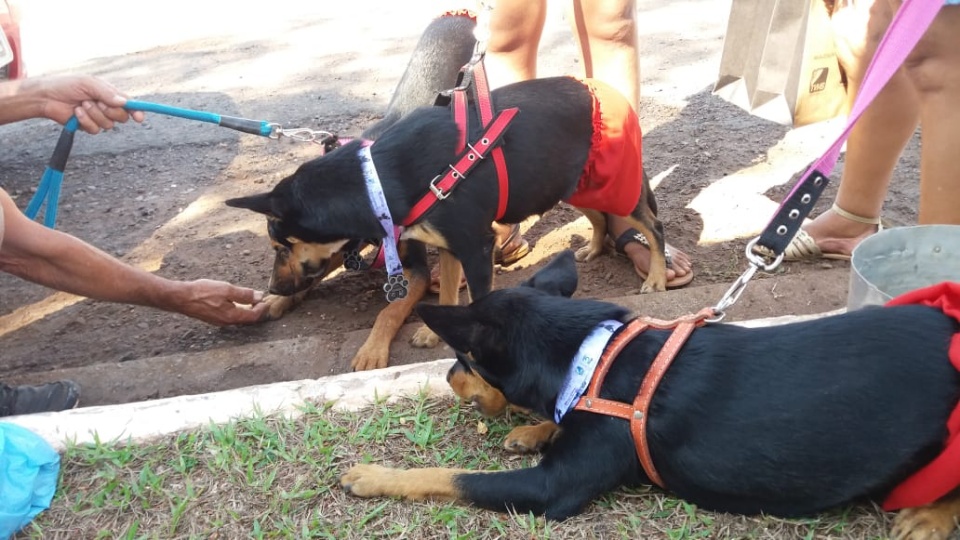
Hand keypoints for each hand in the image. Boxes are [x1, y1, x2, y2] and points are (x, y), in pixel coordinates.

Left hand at [28, 75, 144, 133]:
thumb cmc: (66, 85)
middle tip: (97, 102)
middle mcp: (107, 107)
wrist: (46, 97)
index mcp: (110, 95)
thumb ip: (107, 93)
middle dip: (110, 111)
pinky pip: (95, 130)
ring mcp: (98, 118)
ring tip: (82, 105)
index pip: (129, 105)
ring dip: (94, 114)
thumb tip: (123, 102)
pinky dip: (85, 121)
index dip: (137, 111)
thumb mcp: (88, 83)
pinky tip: (76, 113)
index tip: (139, 118)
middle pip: (122, 117)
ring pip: (109, 124)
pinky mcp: (88, 126)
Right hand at [173, 279, 269, 325]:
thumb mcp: (226, 290)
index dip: (262, 309)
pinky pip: (229, 315)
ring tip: (251, 301)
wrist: (180, 298)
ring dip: (246, 310)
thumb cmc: (202, 293)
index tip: (267, 301)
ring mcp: (218, 321)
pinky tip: (235, 302)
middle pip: (246, 318)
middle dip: (255, 310)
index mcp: (232, 317)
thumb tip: (258, 296)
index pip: (253, 316)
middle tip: (262, 301)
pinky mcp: (212, 318)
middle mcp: (226, 322)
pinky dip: (236, 309)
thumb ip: (244, 294)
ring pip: (237, 317)